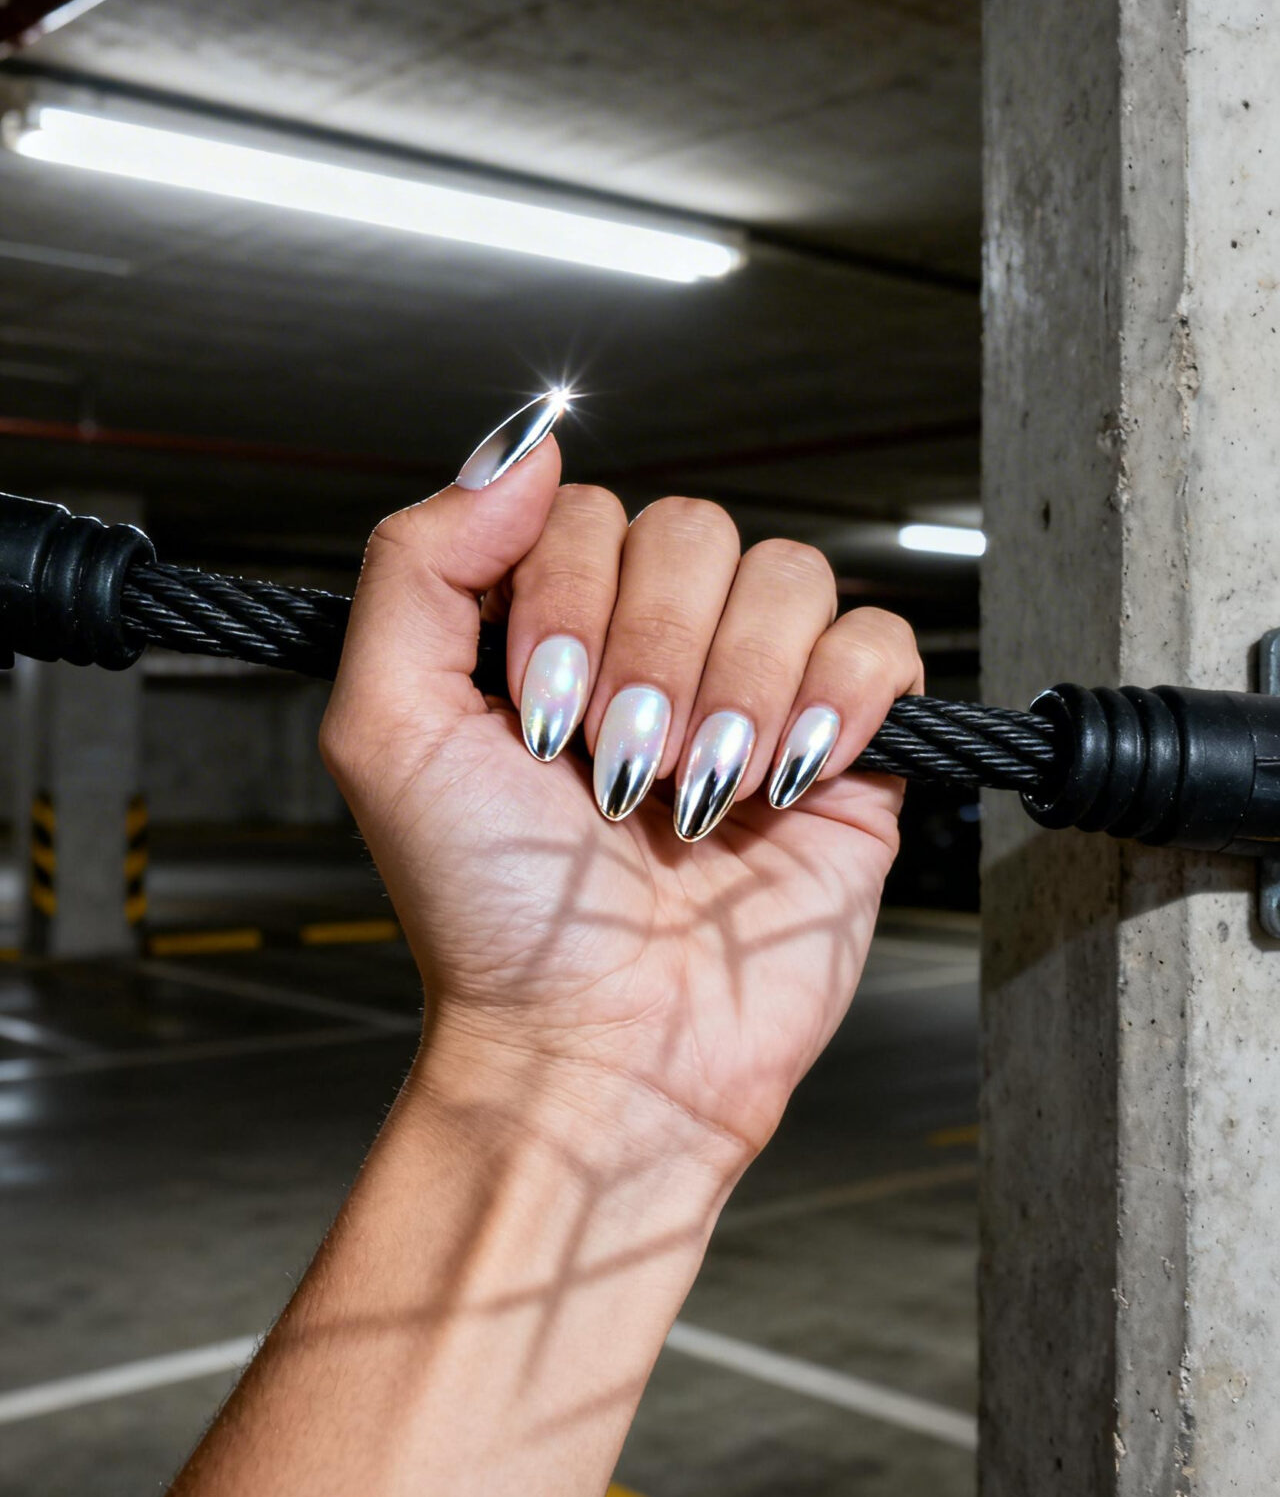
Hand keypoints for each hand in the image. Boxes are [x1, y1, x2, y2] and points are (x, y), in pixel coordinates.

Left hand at [321, 405, 921, 1176]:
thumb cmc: (491, 916)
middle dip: (654, 652)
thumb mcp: (388, 729)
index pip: (588, 513)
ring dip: (737, 686)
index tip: (538, 720)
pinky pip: (881, 642)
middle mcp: (654, 649)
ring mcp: (755, 693)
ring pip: (789, 574)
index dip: (567, 601)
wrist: (599, 1048)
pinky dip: (839, 699)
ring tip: (699, 792)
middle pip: (696, 529)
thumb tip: (526, 448)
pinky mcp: (846, 751)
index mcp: (551, 632)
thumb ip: (417, 564)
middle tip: (620, 766)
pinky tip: (784, 777)